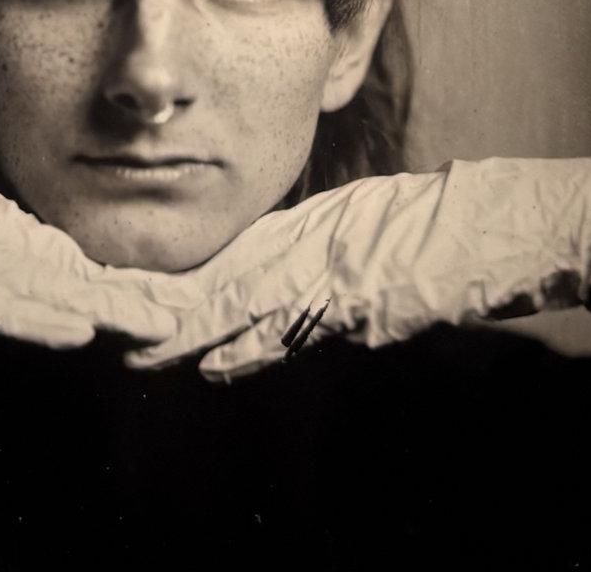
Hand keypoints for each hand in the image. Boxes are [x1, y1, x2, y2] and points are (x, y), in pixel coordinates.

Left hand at [128, 156, 590, 378]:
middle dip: (161, 314)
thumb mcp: (348, 230)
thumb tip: (261, 288)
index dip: (171, 288)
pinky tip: (212, 365)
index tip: (123, 299)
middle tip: (108, 327)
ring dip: (187, 335)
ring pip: (239, 309)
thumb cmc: (419, 225)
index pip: (220, 267)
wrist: (482, 225)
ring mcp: (324, 279)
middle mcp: (300, 256)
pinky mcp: (354, 302)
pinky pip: (289, 328)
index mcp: (296, 237)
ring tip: (136, 349)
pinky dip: (248, 348)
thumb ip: (303, 254)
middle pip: (215, 288)